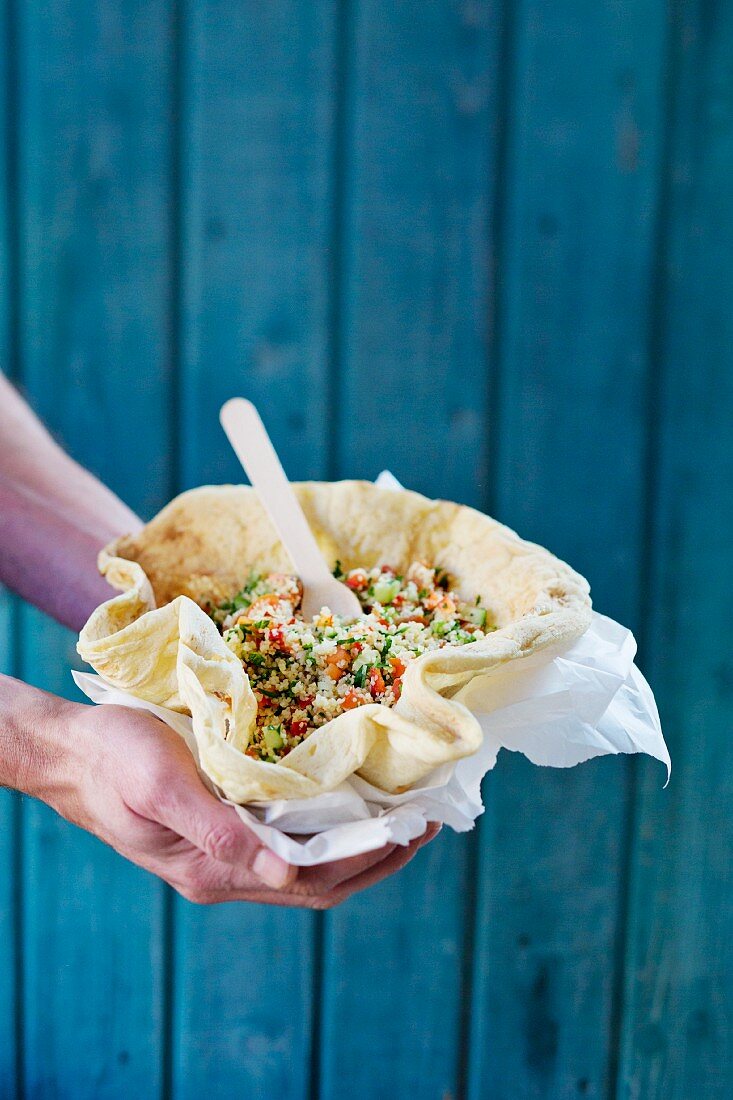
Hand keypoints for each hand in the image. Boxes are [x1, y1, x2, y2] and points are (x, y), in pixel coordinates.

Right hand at [6, 680, 438, 906]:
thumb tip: (284, 875)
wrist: (70, 753)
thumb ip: (219, 834)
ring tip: (404, 808)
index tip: (415, 829)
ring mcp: (225, 851)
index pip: (315, 880)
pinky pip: (289, 837)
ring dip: (359, 842)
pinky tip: (349, 796)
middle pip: (322, 880)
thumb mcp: (162, 790)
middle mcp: (228, 869)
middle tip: (429, 819)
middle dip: (379, 856)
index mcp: (215, 870)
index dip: (370, 860)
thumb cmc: (112, 763)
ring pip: (310, 862)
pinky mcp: (222, 825)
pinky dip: (328, 824)